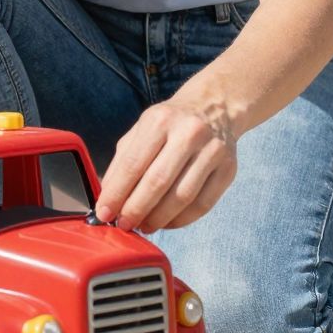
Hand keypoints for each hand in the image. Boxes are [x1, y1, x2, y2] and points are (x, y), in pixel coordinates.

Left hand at [95, 99, 236, 233]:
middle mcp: (189, 132)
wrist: (215, 107)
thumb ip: (122, 162)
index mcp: (160, 120)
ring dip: (159, 219)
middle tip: (124, 225)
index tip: (104, 213)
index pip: (133, 164)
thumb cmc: (170, 124)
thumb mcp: (141, 130)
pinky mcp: (229, 169)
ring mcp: (212, 150)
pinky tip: (167, 222)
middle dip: (136, 209)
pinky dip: (181, 220)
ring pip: (182, 197)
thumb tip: (107, 198)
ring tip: (144, 226)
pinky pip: (203, 204)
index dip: (116, 193)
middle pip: (158, 182)